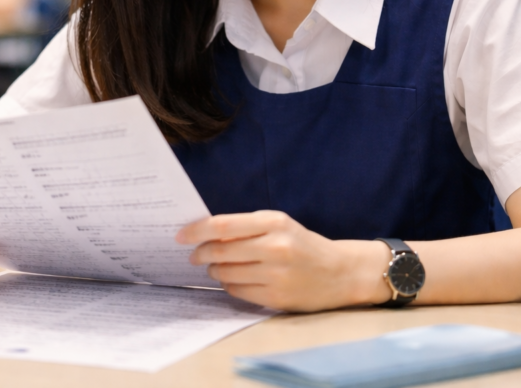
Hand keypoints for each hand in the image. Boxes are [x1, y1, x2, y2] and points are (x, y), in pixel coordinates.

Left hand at [176, 210, 390, 311]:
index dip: (196, 230)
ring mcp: (276, 274)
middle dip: (200, 253)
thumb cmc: (302, 245)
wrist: (340, 272)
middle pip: (220, 251)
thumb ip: (246, 227)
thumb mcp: (279, 225)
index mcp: (274, 222)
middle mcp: (275, 247)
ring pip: (226, 273)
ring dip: (214, 270)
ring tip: (216, 267)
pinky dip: (229, 286)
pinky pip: (237, 292)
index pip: (223, 225)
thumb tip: (204, 233)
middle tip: (194, 255)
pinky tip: (233, 280)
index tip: (180, 235)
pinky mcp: (276, 298)